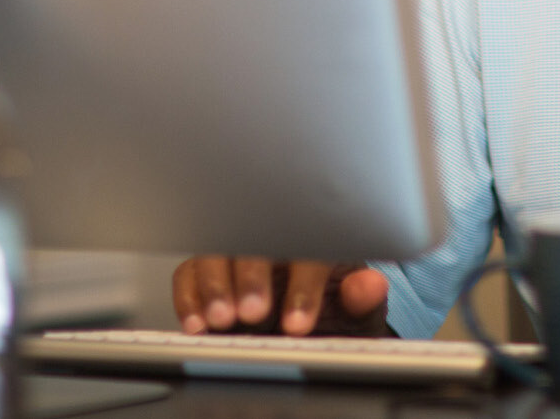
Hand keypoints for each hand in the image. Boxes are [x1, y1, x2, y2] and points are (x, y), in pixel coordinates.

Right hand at [172, 257, 388, 335]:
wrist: (306, 321)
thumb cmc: (334, 308)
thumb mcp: (356, 311)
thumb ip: (363, 300)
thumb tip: (370, 285)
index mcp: (319, 237)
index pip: (313, 248)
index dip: (305, 286)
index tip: (298, 325)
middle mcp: (275, 234)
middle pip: (257, 238)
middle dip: (254, 277)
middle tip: (255, 313)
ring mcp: (239, 249)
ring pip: (219, 248)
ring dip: (216, 284)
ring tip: (223, 319)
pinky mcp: (208, 268)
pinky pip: (189, 270)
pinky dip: (189, 295)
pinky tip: (197, 323)